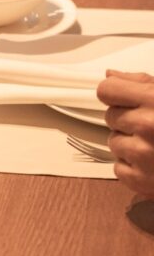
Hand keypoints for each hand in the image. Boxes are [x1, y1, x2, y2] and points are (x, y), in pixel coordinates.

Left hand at [97, 69, 153, 198]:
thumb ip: (140, 82)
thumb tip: (110, 75)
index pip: (106, 90)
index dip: (115, 94)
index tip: (123, 99)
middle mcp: (148, 125)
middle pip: (110, 116)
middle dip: (127, 120)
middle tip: (151, 127)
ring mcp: (144, 154)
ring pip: (113, 142)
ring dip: (129, 144)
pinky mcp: (142, 180)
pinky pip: (119, 168)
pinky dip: (133, 168)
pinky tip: (153, 164)